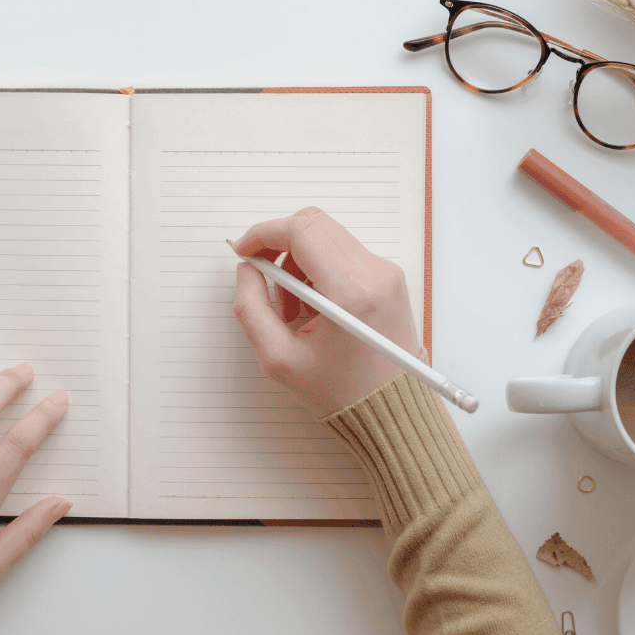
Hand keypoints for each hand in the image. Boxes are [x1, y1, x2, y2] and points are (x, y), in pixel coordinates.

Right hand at [231, 207, 420, 417]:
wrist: (391, 410)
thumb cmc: (340, 391)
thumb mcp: (278, 358)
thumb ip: (251, 308)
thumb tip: (247, 270)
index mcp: (350, 294)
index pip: (300, 231)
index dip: (262, 234)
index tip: (243, 251)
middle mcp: (375, 274)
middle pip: (313, 224)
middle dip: (277, 244)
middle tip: (262, 277)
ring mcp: (386, 273)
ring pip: (327, 236)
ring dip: (296, 260)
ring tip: (290, 307)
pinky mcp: (389, 277)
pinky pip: (342, 253)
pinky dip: (317, 269)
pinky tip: (311, 306)